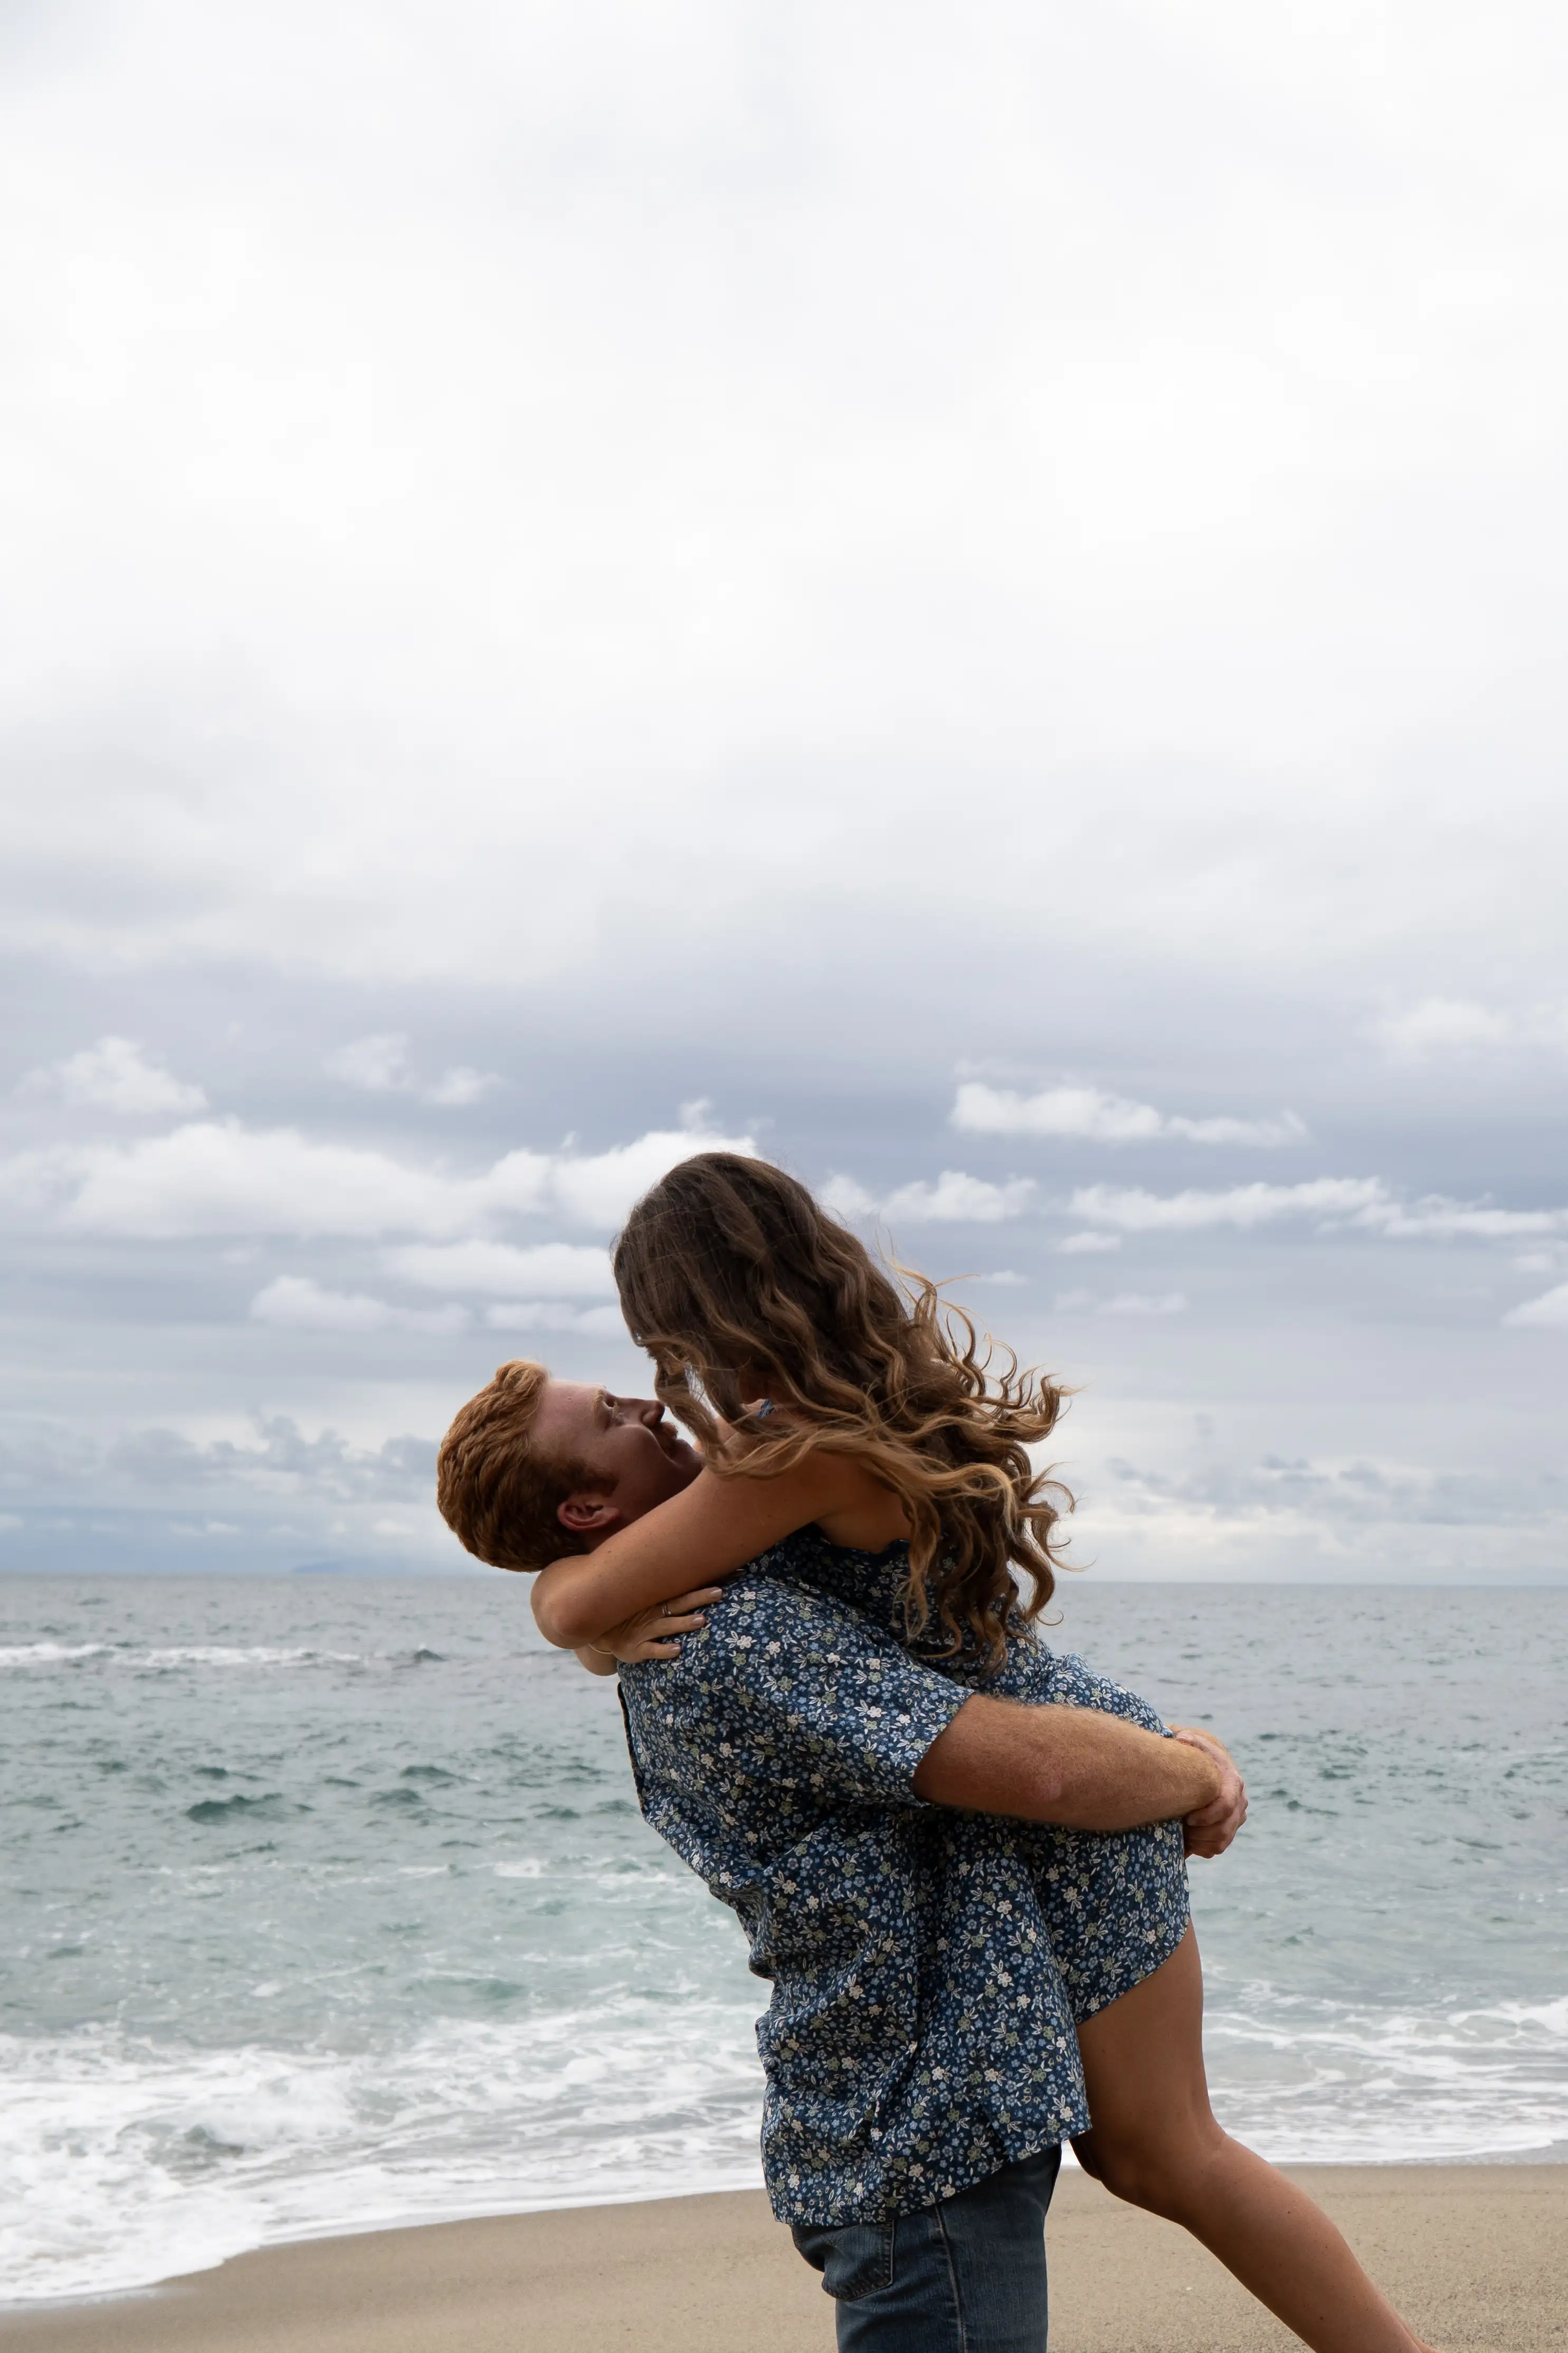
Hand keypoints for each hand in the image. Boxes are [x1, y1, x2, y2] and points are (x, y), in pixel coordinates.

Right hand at [589, 1588, 721, 1664]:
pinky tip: (677, 1650)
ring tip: (701, 1620)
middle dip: (698, 1598)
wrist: (602, 1633)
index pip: (683, 1591)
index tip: (722, 1582)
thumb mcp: (646, 1603)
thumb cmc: (631, 1617)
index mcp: (657, 1602)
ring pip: (666, 1626)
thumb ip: (668, 1596)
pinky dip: (664, 1649)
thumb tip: (696, 1585)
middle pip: (678, 1604)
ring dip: (683, 1623)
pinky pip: (652, 1649)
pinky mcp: (636, 1649)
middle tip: (718, 1592)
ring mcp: (645, 1631)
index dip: (701, 1586)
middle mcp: (653, 1614)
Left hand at [1170, 1726, 1246, 1857]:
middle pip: (1224, 1829)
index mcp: (1233, 1783)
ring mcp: (1237, 1819)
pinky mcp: (1230, 1830)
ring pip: (1221, 1842)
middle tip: (1180, 1829)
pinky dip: (1201, 1848)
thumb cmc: (1198, 1756)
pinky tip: (1186, 1839)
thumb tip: (1181, 1738)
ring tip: (1181, 1834)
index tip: (1187, 1818)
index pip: (1226, 1806)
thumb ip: (1188, 1739)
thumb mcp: (1194, 1743)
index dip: (1207, 1816)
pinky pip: (1217, 1848)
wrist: (1209, 1767)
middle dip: (1200, 1833)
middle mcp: (1240, 1803)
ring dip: (1199, 1842)